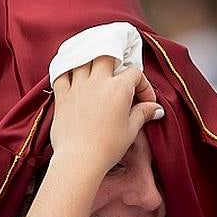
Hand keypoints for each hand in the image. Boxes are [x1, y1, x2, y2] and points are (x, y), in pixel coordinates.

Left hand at [49, 56, 161, 174]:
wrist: (80, 160)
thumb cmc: (107, 147)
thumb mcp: (131, 130)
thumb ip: (143, 113)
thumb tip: (155, 109)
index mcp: (118, 88)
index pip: (134, 73)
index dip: (143, 85)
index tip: (144, 102)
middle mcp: (97, 82)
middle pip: (106, 55)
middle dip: (115, 61)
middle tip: (117, 75)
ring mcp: (78, 87)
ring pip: (83, 60)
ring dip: (91, 62)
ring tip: (95, 71)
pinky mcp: (62, 96)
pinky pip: (61, 74)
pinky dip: (66, 71)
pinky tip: (71, 75)